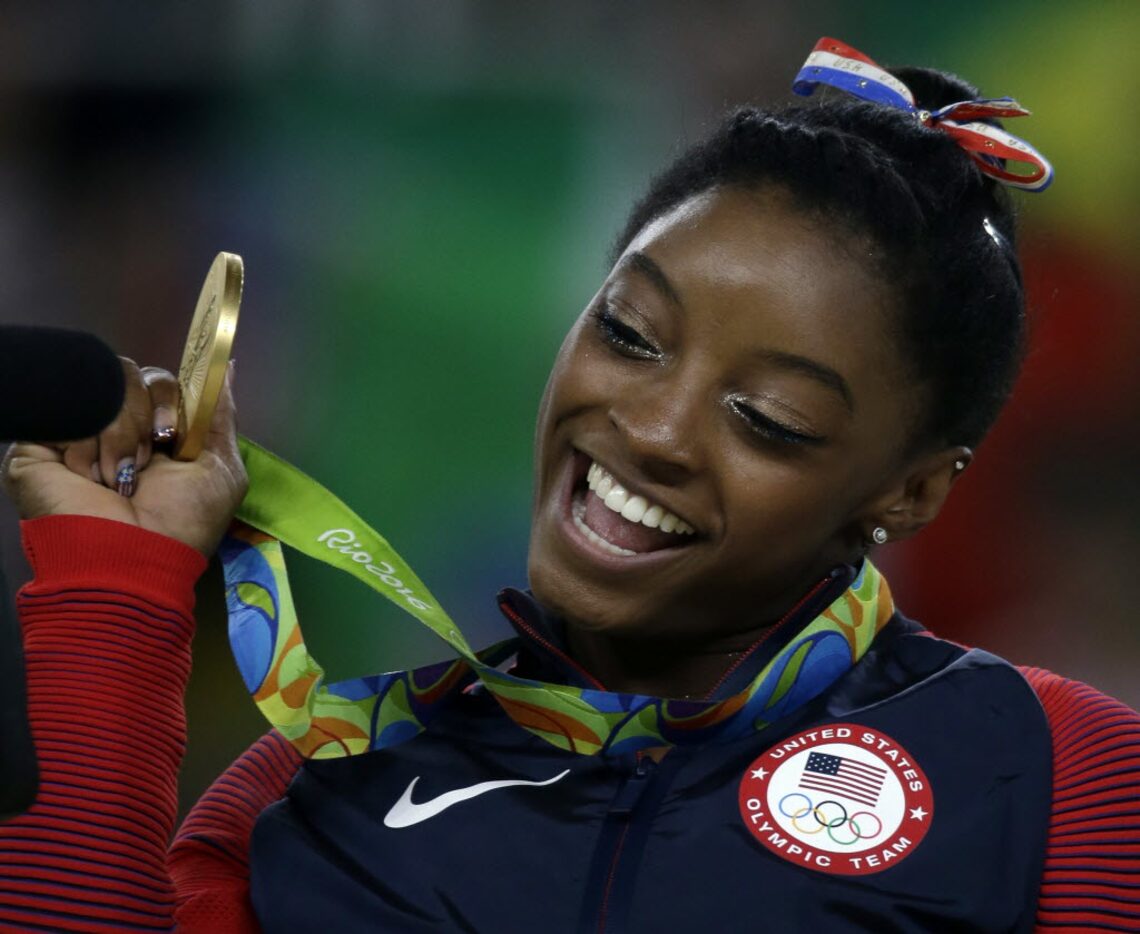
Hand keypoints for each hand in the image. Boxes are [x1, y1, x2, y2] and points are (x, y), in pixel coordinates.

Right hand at [1, 357, 247, 555]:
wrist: (131, 557)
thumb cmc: (183, 521)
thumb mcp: (221, 469)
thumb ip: (220, 414)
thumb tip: (227, 364)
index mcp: (158, 431)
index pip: (162, 381)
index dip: (170, 398)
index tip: (172, 433)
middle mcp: (117, 426)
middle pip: (132, 375)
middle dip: (146, 419)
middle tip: (146, 463)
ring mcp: (79, 431)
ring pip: (101, 387)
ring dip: (120, 438)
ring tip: (118, 479)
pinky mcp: (40, 440)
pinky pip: (69, 408)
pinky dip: (85, 445)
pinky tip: (89, 478)